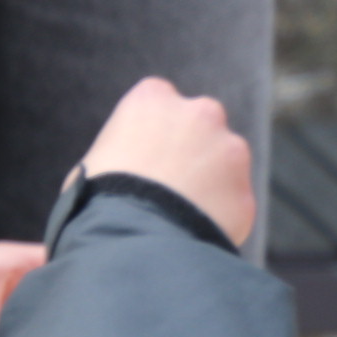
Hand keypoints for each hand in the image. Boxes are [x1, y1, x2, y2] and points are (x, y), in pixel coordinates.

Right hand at [76, 78, 258, 247]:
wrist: (133, 239)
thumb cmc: (97, 202)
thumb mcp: (92, 164)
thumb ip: (121, 152)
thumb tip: (124, 170)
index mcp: (153, 98)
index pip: (159, 102)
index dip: (154, 132)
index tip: (147, 156)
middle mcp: (199, 112)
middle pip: (201, 125)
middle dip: (192, 149)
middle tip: (170, 186)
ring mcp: (229, 149)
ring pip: (224, 164)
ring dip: (211, 183)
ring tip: (180, 217)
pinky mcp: (244, 190)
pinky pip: (232, 204)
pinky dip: (219, 218)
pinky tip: (194, 235)